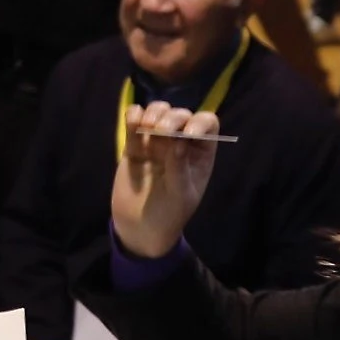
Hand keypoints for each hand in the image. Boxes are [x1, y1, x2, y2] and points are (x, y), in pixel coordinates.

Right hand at [111, 101, 220, 259]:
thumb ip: (179, 166)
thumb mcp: (180, 195)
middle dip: (171, 118)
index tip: (187, 133)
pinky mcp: (134, 144)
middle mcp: (181, 142)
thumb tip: (179, 139)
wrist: (140, 228)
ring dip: (153, 113)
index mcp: (200, 153)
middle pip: (181, 114)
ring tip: (146, 127)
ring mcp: (156, 142)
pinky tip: (132, 121)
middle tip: (160, 131)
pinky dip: (133, 115)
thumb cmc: (169, 214)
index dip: (200, 122)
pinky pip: (134, 121)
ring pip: (158, 112)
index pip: (207, 125)